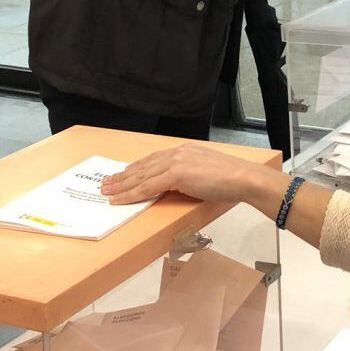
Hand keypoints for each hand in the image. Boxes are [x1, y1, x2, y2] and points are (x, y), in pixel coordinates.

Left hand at [101, 143, 266, 204]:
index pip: (154, 160)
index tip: (122, 175)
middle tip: (106, 183)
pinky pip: (148, 186)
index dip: (136, 169)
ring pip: (141, 176)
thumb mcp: (206, 173)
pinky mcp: (176, 174)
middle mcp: (178, 153)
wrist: (243, 178)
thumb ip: (190, 175)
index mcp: (185, 151)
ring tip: (107, 191)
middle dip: (123, 176)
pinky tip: (119, 199)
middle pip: (143, 166)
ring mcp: (176, 162)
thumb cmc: (232, 180)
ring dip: (121, 185)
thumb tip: (179, 186)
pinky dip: (131, 193)